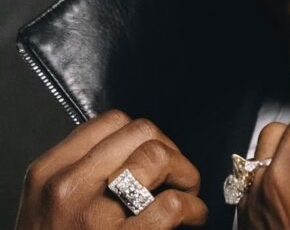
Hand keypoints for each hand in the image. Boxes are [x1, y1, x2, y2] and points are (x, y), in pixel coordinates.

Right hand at [15, 110, 207, 229]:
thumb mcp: (50, 201)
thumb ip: (82, 169)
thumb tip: (131, 150)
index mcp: (49, 172)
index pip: (110, 122)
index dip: (142, 135)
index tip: (153, 151)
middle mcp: (67, 187)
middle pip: (140, 131)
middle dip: (168, 148)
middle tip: (175, 173)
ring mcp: (93, 215)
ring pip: (157, 156)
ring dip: (184, 171)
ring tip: (186, 191)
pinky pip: (171, 204)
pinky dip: (192, 207)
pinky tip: (191, 215)